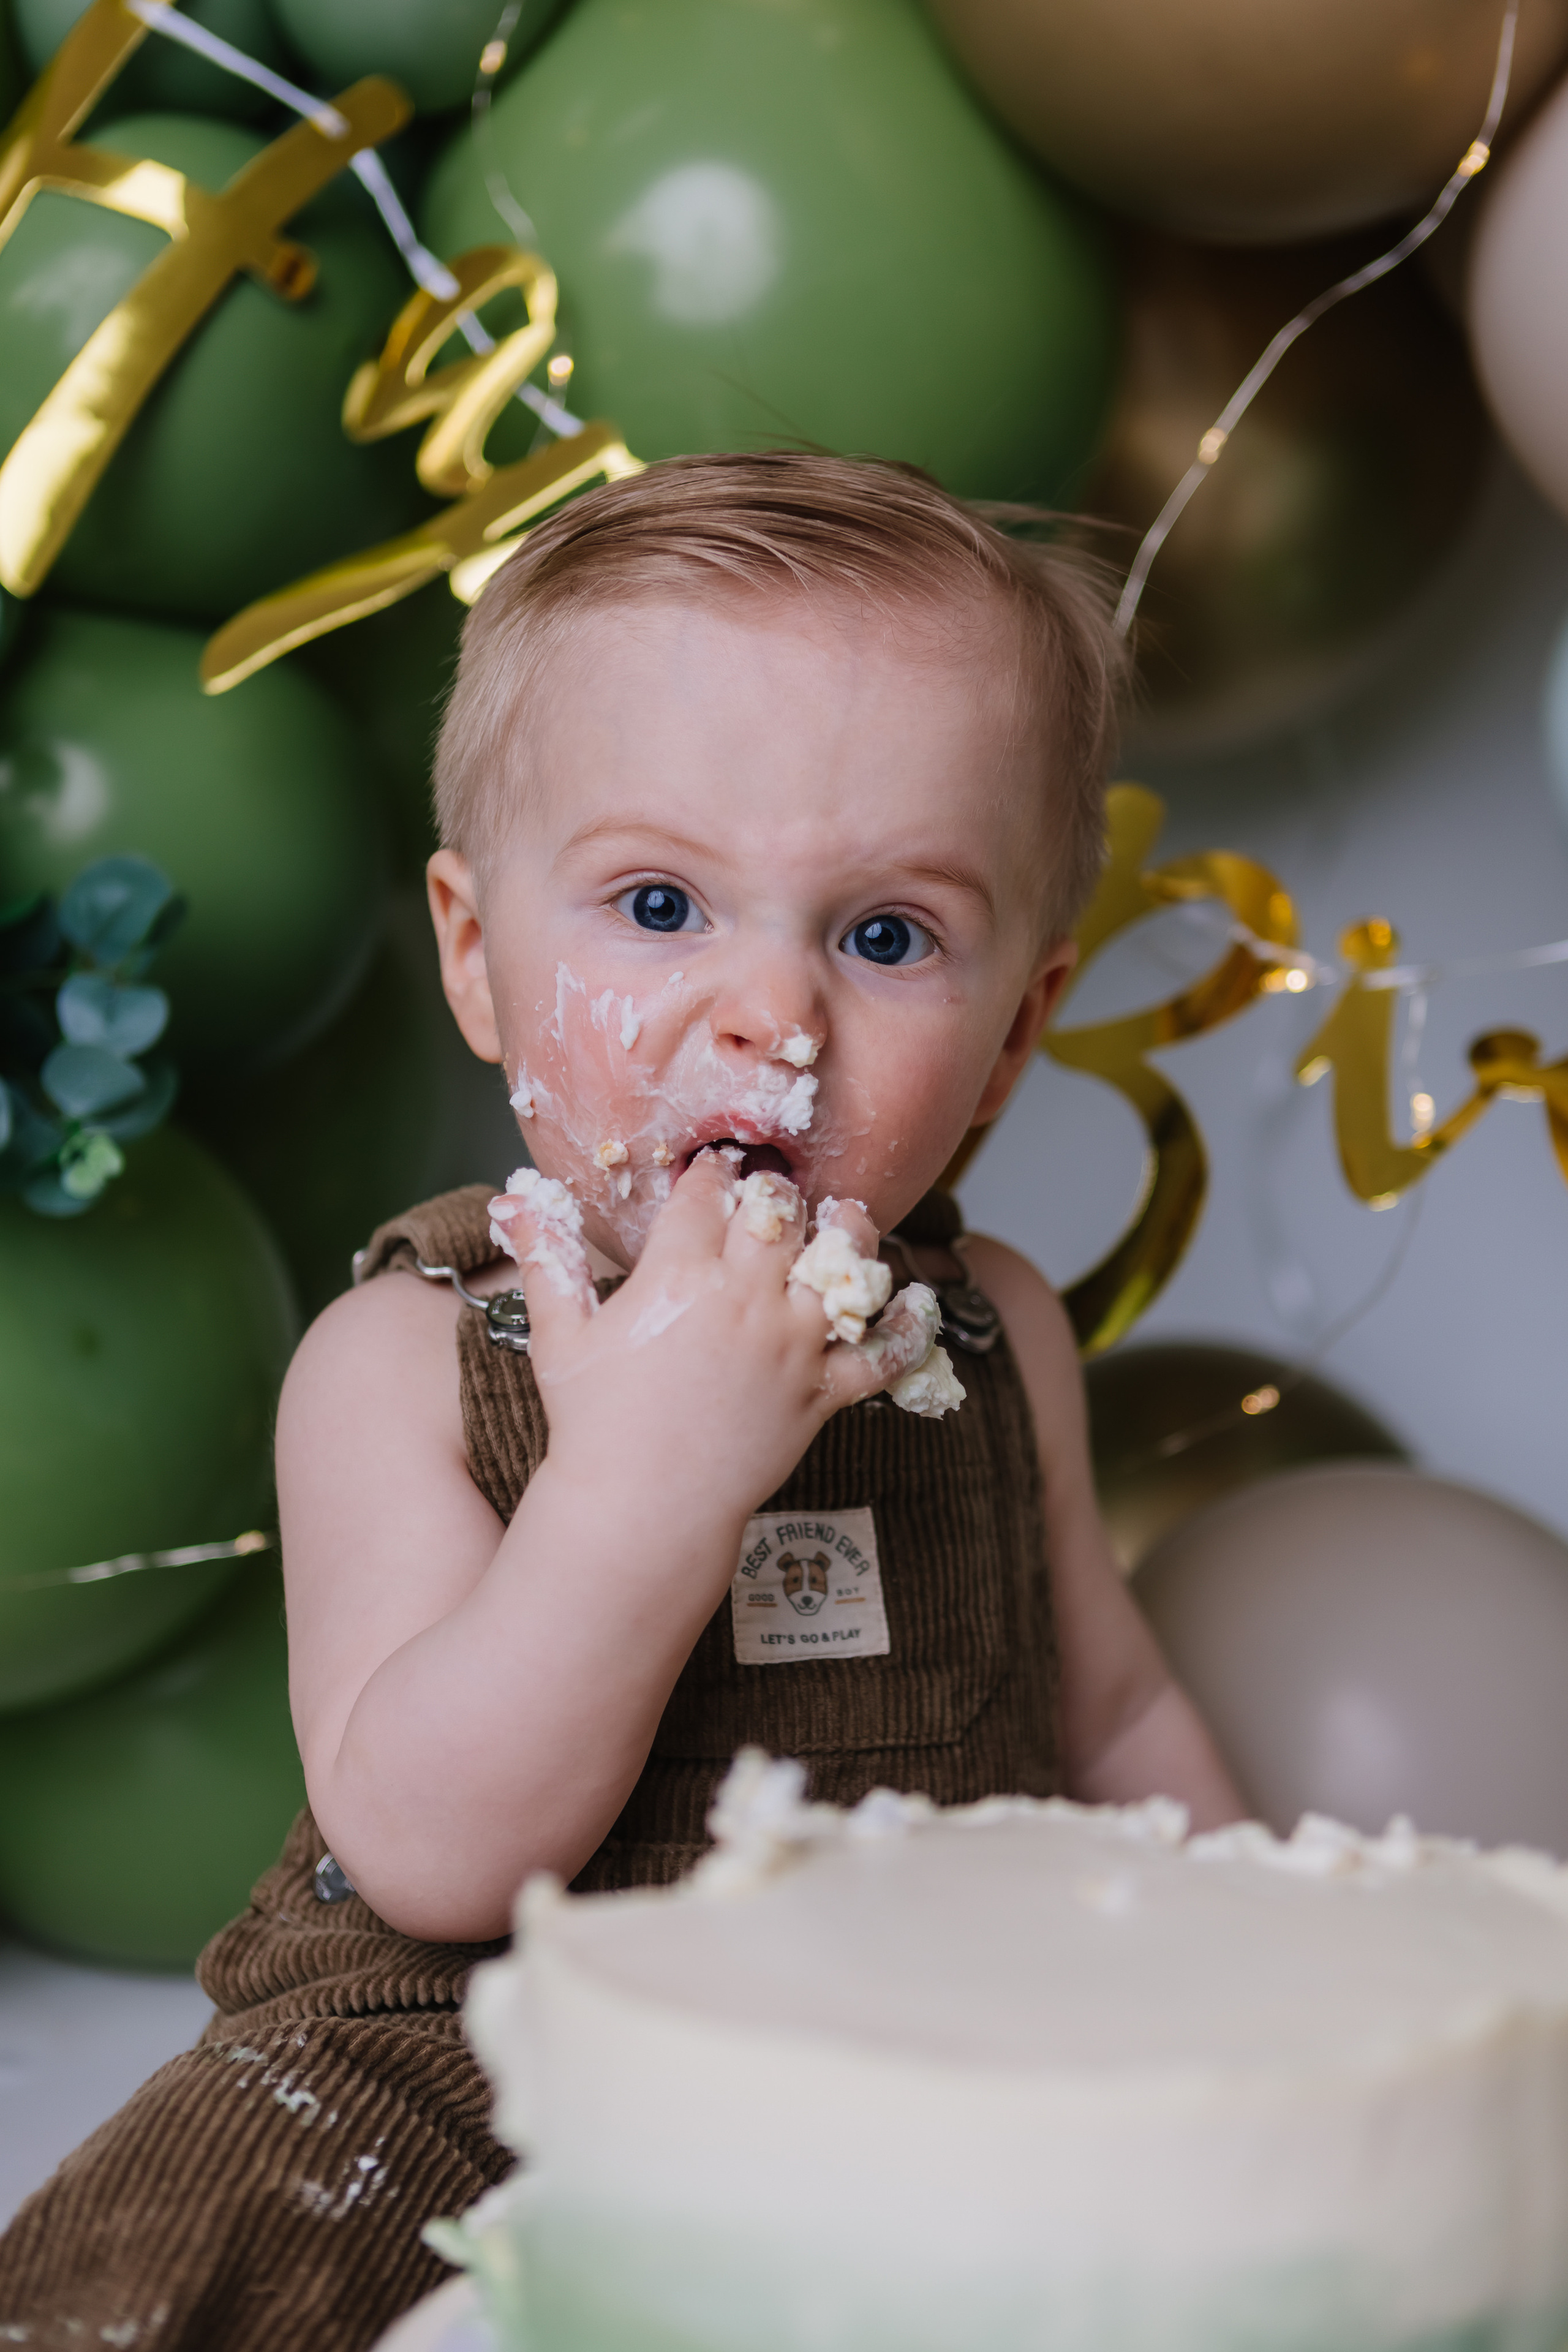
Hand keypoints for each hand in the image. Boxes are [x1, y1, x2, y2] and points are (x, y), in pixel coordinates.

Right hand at [491, 1154, 915, 1561]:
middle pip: (780, 1215)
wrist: (640, 1510)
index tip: (717, 1170)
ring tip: (848, 1221)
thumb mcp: (559, 1336)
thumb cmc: (592, 1424)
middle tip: (776, 1197)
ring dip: (851, 1236)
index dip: (714, 1172)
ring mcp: (790, 1345)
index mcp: (678, 1274)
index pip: (708, 1193)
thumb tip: (512, 1199)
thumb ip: (546, 1260)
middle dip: (778, 1196)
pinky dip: (908, 1329)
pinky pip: (882, 1354)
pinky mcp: (822, 1393)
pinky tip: (917, 1304)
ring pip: (843, 1266)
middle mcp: (743, 1298)